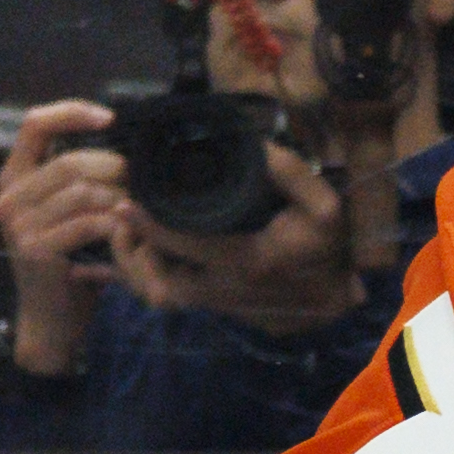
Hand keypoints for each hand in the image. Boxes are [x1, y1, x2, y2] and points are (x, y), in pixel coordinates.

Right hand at [0, 99, 133, 375]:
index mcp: (14, 178)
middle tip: (143, 185)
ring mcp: (19, 224)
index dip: (71, 113)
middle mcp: (9, 196)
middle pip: (71, 162)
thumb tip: (123, 146)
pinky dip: (119, 226)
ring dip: (123, 201)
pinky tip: (132, 234)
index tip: (109, 117)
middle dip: (116, 170)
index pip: (34, 124)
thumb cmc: (70, 263)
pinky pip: (89, 223)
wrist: (52, 320)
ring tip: (142, 213)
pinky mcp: (37, 249)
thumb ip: (78, 180)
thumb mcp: (67, 213)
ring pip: (84, 192)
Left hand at [104, 144, 366, 338]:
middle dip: (132, 256)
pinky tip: (143, 259)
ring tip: (129, 238)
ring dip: (138, 270)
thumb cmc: (325, 250)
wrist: (334, 301)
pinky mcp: (217, 310)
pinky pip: (171, 301)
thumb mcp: (324, 207)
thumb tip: (255, 144)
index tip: (124, 205)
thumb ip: (292, 173)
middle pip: (159, 285)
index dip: (148, 226)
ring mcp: (219, 305)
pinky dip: (150, 280)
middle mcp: (226, 291)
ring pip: (161, 298)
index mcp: (247, 261)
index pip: (184, 247)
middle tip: (119, 223)